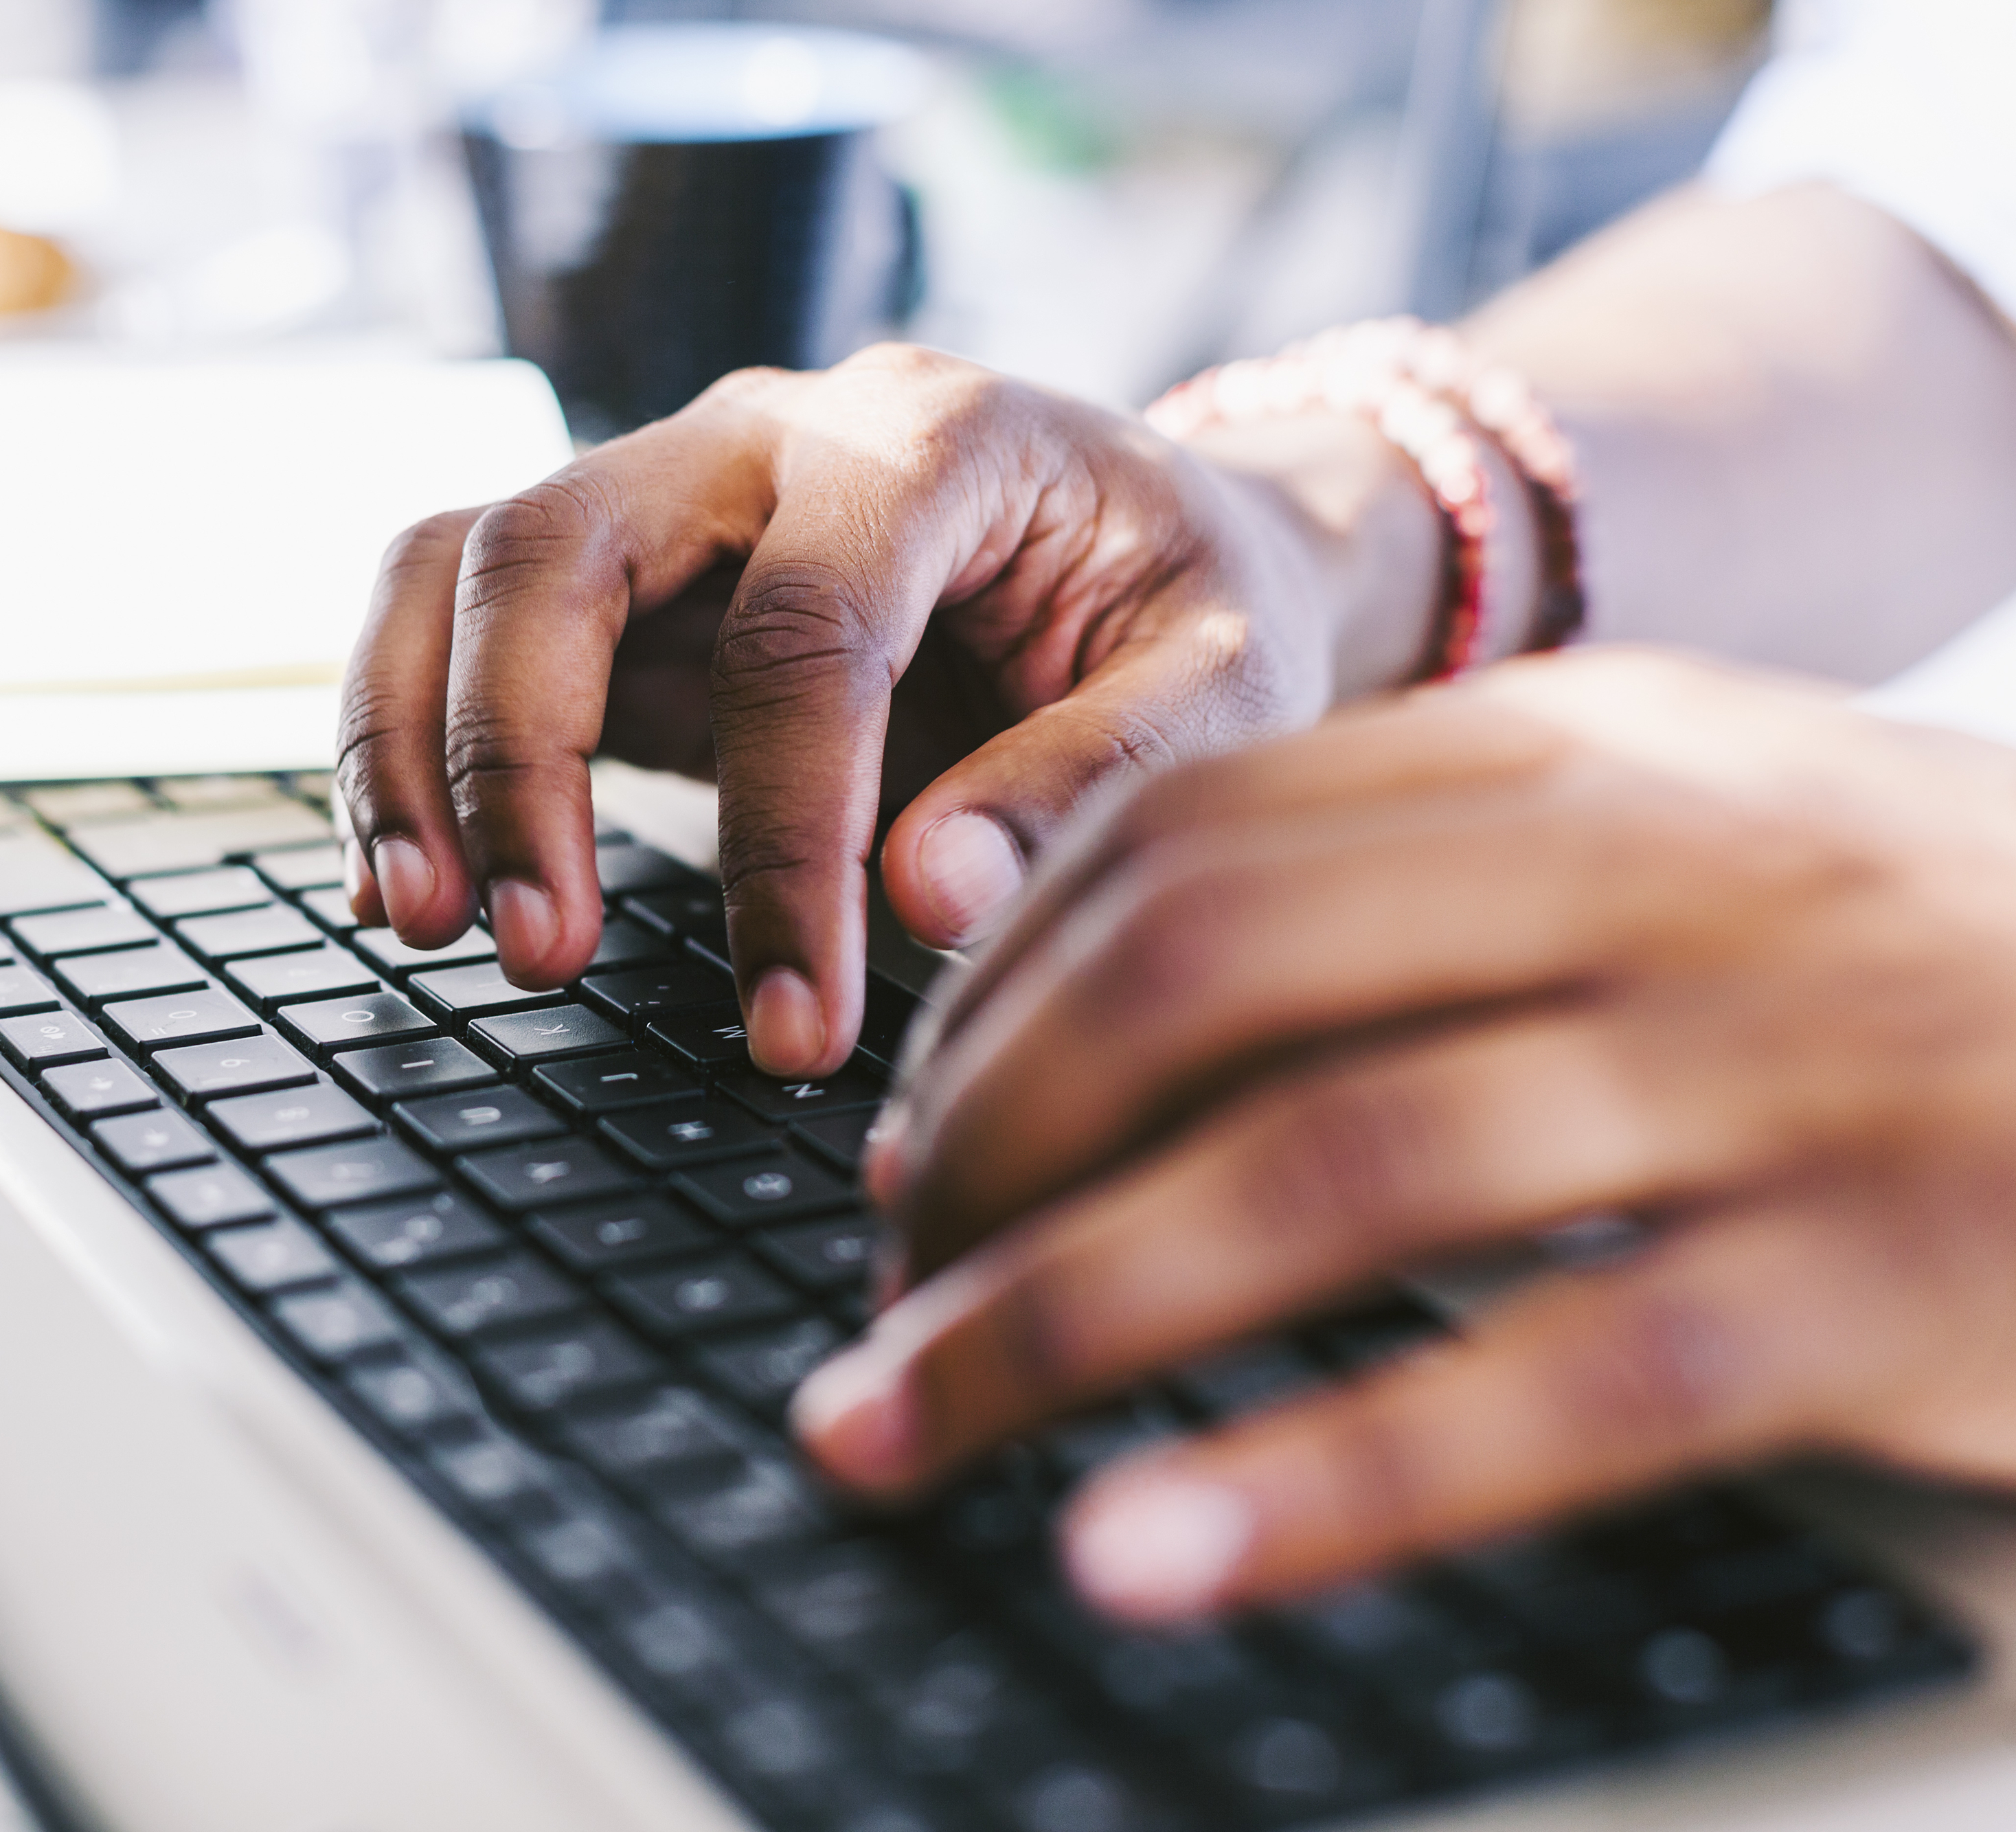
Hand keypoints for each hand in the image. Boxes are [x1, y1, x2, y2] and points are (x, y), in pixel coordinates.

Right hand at [336, 344, 1438, 1074]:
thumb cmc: (1193, 607)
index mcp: (931, 439)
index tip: (797, 1019)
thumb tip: (925, 901)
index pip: (802, 632)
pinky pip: (454, 621)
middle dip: (515, 761)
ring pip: (461, 567)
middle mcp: (766, 436)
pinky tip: (418, 886)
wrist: (1158, 540)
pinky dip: (406, 744)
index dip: (783, 839)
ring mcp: (673, 493)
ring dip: (415, 748)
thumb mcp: (1229, 681)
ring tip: (428, 925)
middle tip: (540, 955)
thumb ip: (1095, 781)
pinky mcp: (625, 580)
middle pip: (556, 547)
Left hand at [795, 648, 2015, 1621]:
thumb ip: (1435, 893)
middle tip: (877, 1294)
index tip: (904, 1142)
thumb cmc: (1944, 975)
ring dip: (1065, 1316)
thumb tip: (1094, 1009)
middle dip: (985, 1146)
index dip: (1000, 1000)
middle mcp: (1673, 869)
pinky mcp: (1900, 1277)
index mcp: (1601, 750)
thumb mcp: (1696, 860)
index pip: (1196, 836)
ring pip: (1329, 1167)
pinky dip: (1319, 1477)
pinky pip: (1552, 1381)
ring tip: (895, 1431)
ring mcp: (1791, 1064)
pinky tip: (1146, 1553)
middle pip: (1209, 976)